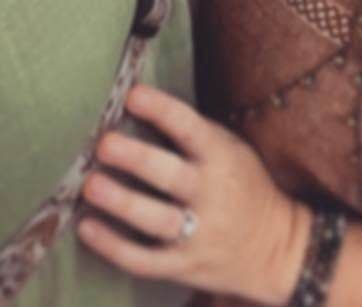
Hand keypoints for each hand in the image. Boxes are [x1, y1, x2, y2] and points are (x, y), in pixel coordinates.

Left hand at [78, 85, 310, 304]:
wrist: (274, 247)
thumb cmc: (241, 184)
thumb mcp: (229, 148)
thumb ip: (191, 133)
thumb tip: (136, 105)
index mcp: (221, 157)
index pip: (190, 128)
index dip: (161, 110)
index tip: (132, 95)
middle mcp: (210, 195)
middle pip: (170, 175)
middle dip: (135, 158)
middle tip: (104, 144)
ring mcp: (198, 235)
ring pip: (156, 220)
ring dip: (121, 203)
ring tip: (90, 185)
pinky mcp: (183, 267)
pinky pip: (144, 261)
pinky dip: (113, 247)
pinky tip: (87, 228)